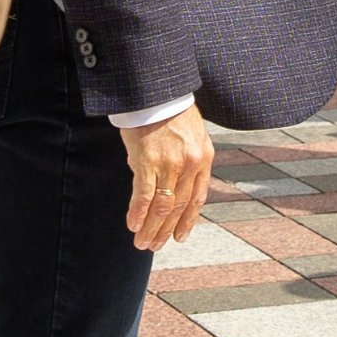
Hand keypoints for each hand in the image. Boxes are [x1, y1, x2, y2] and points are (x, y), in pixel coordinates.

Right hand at [120, 103, 213, 250]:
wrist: (158, 90)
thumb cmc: (171, 110)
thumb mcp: (191, 135)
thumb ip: (186, 161)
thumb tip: (169, 184)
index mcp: (204, 158)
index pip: (197, 198)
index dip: (188, 220)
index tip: (179, 236)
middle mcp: (190, 165)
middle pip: (179, 206)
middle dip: (166, 230)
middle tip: (155, 246)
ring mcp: (170, 164)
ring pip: (163, 206)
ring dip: (151, 227)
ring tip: (142, 243)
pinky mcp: (148, 160)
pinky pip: (144, 194)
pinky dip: (138, 212)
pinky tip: (133, 225)